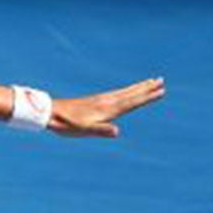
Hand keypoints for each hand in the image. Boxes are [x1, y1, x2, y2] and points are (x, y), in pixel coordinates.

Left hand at [50, 77, 164, 137]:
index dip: (147, 97)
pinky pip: (117, 93)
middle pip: (131, 93)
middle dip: (146, 88)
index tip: (161, 91)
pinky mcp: (95, 100)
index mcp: (107, 109)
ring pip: (125, 92)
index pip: (132, 102)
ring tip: (151, 82)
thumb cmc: (67, 124)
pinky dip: (127, 91)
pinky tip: (127, 92)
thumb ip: (100, 130)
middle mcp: (106, 101)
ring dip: (139, 87)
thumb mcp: (84, 130)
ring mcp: (101, 100)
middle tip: (162, 81)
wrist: (50, 113)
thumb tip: (116, 131)